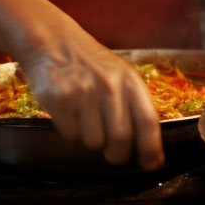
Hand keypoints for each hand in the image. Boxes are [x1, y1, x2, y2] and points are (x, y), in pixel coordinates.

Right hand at [17, 29, 162, 169]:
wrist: (52, 39)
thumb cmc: (91, 64)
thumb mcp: (119, 74)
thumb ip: (133, 105)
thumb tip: (150, 150)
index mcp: (130, 80)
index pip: (148, 121)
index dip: (151, 148)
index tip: (151, 165)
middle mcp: (109, 85)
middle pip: (121, 139)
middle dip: (117, 154)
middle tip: (113, 153)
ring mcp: (84, 92)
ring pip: (94, 142)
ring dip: (91, 140)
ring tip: (86, 120)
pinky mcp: (60, 99)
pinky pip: (71, 135)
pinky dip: (71, 132)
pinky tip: (69, 112)